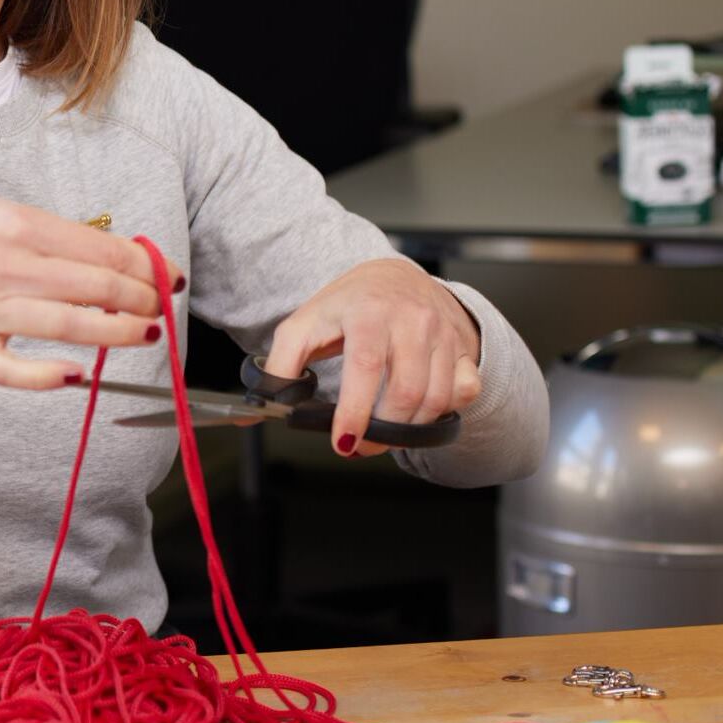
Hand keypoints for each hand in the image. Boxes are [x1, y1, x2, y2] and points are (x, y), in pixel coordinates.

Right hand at [0, 198, 170, 388]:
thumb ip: (46, 233)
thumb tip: (109, 253)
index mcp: (12, 224)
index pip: (100, 249)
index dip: (144, 265)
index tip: (163, 275)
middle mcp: (3, 266)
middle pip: (95, 286)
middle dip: (140, 299)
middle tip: (158, 307)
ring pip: (69, 325)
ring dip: (118, 332)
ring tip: (143, 333)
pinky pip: (11, 370)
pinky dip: (46, 376)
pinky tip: (77, 375)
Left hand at [266, 259, 481, 456]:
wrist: (395, 277)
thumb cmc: (347, 306)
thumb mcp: (304, 325)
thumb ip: (279, 365)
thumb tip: (259, 409)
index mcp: (368, 312)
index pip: (365, 367)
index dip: (355, 412)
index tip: (343, 441)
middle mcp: (412, 320)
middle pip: (405, 391)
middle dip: (382, 432)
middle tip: (360, 445)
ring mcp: (442, 333)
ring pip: (435, 399)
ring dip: (408, 429)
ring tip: (383, 434)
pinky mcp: (462, 347)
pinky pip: (463, 392)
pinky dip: (442, 412)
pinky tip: (417, 413)